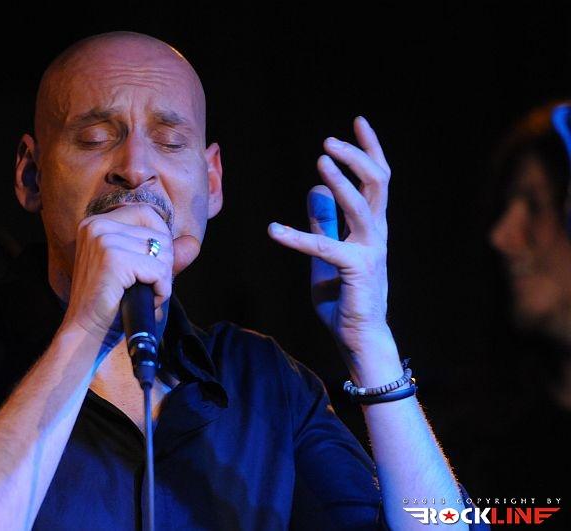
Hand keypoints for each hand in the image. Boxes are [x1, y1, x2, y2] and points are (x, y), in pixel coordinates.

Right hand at [62, 203, 200, 346]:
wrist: (86, 333)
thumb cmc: (110, 304)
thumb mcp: (139, 272)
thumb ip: (164, 254)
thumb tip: (193, 243)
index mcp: (96, 223)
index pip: (146, 213)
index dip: (161, 238)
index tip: (154, 265)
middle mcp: (96, 226)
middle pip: (157, 232)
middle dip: (163, 263)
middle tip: (149, 286)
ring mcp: (103, 240)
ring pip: (161, 252)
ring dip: (162, 279)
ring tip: (144, 295)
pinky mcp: (113, 259)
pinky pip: (158, 270)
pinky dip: (161, 290)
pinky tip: (147, 301)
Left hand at [268, 116, 395, 366]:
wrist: (360, 336)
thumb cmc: (345, 296)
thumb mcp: (328, 253)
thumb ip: (324, 223)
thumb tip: (315, 191)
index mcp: (371, 226)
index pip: (377, 179)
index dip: (369, 149)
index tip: (358, 122)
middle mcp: (376, 233)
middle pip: (378, 183)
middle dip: (356, 157)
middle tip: (329, 141)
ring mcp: (371, 250)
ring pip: (362, 205)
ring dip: (341, 181)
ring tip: (321, 160)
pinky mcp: (357, 270)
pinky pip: (324, 247)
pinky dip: (296, 237)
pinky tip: (273, 229)